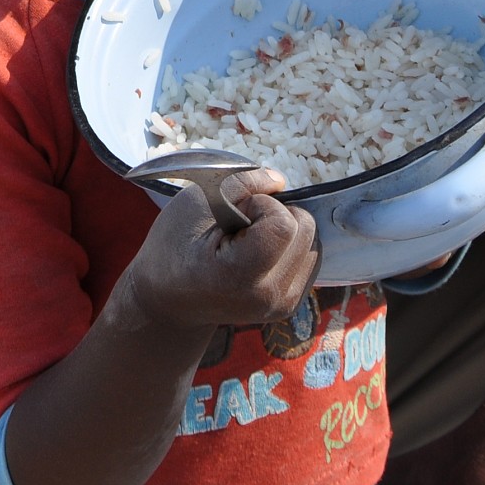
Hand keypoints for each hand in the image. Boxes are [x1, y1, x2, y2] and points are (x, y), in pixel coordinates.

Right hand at [116, 169, 318, 333]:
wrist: (171, 303)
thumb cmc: (173, 250)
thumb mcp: (194, 204)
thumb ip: (239, 184)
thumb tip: (279, 179)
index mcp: (239, 277)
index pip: (284, 225)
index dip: (262, 205)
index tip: (234, 216)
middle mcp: (269, 297)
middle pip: (306, 228)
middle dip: (275, 214)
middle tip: (239, 228)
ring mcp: (283, 304)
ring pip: (313, 240)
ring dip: (284, 230)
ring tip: (248, 242)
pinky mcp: (291, 303)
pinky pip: (310, 256)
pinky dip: (288, 246)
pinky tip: (259, 253)